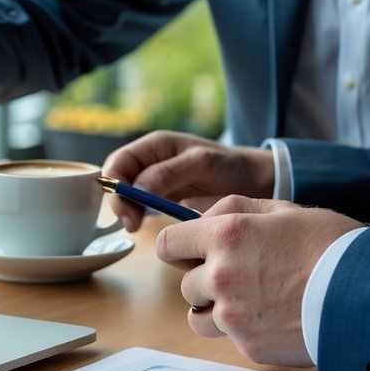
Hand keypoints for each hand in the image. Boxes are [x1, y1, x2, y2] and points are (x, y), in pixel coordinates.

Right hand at [101, 131, 275, 230]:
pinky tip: (143, 225)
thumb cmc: (230, 166)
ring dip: (126, 209)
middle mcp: (150, 159)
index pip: (119, 162)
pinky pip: (139, 203)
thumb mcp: (202, 164)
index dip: (115, 184)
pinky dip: (137, 214)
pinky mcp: (161, 195)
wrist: (253, 180)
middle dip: (119, 200)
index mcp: (156, 145)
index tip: (126, 207)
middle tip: (131, 223)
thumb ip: (169, 173)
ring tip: (136, 226)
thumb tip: (137, 188)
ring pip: (126, 193)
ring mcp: (154, 178)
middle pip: (118, 178)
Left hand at [155, 196, 360, 367]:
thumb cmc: (332, 246)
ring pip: (198, 316)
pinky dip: (246, 330)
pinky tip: (276, 318)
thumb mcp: (283, 211)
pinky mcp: (248, 345)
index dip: (180, 247)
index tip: (193, 251)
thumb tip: (200, 217)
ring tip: (253, 300)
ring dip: (216, 309)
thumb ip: (234, 210)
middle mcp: (220, 276)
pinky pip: (231, 337)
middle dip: (206, 280)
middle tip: (243, 276)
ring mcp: (232, 315)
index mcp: (225, 236)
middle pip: (185, 283)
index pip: (168, 244)